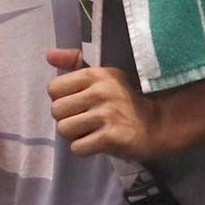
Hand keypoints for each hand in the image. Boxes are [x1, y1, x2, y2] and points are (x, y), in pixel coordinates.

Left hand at [46, 47, 160, 159]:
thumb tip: (49, 55)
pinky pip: (77, 147)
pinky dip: (84, 149)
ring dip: (75, 135)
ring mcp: (106, 115)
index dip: (62, 99)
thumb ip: (75, 63)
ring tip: (91, 131)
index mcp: (95, 74)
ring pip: (64, 129)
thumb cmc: (124, 100)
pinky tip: (97, 142)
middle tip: (85, 120)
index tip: (78, 103)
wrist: (155, 125)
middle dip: (67, 118)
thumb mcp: (103, 76)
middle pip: (56, 111)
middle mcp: (100, 92)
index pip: (54, 88)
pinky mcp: (110, 137)